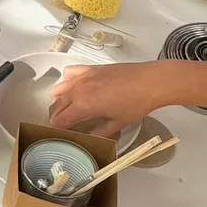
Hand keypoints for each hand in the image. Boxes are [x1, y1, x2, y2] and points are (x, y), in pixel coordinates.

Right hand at [49, 63, 166, 136]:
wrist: (151, 81)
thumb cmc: (136, 103)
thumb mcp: (117, 123)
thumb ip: (99, 132)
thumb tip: (88, 138)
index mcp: (83, 105)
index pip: (59, 120)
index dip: (57, 129)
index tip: (60, 134)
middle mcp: (77, 90)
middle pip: (56, 106)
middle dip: (56, 117)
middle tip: (63, 125)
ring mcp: (82, 77)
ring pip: (57, 89)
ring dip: (58, 100)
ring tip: (66, 107)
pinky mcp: (89, 69)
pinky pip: (68, 73)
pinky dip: (66, 81)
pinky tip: (74, 87)